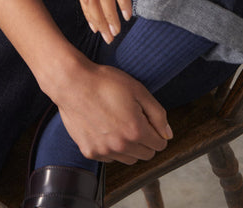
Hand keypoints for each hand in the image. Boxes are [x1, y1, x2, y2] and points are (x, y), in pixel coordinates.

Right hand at [57, 60, 171, 163]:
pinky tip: (106, 128)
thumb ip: (158, 114)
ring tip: (120, 124)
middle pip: (146, 155)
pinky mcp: (89, 152)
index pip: (160, 144)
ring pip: (128, 159)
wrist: (73, 83)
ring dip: (130, 146)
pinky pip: (110, 158)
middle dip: (146, 140)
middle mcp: (121, 146)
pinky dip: (112, 148)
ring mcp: (104, 151)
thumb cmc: (106, 83)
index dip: (158, 132)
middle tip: (136, 121)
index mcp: (136, 131)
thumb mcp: (138, 90)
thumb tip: (168, 134)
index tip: (150, 121)